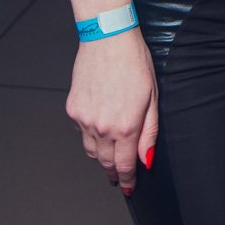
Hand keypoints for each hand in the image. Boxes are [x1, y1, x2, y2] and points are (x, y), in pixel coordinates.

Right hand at [66, 27, 158, 193]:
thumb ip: (149, 131)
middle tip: (119, 176)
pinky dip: (90, 134)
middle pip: (106, 162)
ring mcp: (84, 119)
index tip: (129, 187)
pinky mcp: (73, 109)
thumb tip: (146, 159)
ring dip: (101, 156)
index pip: (125, 165)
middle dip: (114, 171)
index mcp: (126, 126)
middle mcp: (102, 127)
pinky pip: (81, 131)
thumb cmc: (134, 61)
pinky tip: (99, 127)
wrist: (108, 38)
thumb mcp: (152, 96)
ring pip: (91, 150)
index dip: (128, 179)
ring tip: (110, 154)